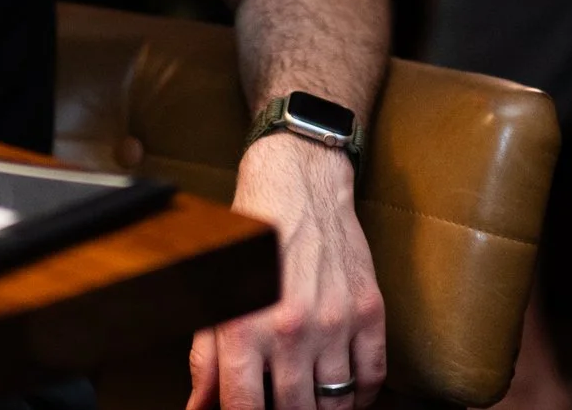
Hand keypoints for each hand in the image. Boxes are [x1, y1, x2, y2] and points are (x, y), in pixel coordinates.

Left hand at [189, 136, 385, 409]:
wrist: (298, 183)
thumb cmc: (252, 238)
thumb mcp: (218, 294)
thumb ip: (207, 359)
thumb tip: (199, 408)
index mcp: (245, 327)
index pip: (245, 409)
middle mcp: (291, 328)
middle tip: (281, 403)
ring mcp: (335, 321)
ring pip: (336, 403)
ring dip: (322, 409)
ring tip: (309, 399)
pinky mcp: (369, 310)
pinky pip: (372, 378)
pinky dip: (360, 396)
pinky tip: (344, 391)